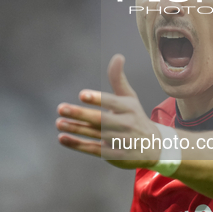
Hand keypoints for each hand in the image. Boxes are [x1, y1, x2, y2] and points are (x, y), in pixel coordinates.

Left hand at [56, 54, 159, 168]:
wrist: (153, 147)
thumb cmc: (135, 117)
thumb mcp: (129, 98)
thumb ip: (118, 79)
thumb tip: (117, 56)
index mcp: (129, 108)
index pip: (112, 102)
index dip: (97, 99)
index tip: (82, 95)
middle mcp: (125, 125)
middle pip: (101, 120)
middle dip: (81, 114)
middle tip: (61, 107)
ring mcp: (119, 141)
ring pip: (94, 134)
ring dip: (75, 128)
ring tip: (59, 122)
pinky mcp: (113, 155)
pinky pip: (92, 149)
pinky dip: (77, 144)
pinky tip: (62, 138)